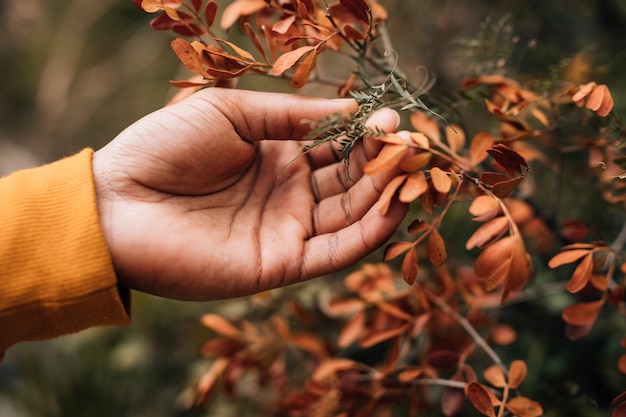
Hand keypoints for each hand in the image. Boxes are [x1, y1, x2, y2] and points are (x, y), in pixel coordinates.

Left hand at [92, 88, 405, 300]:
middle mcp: (288, 195)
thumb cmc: (166, 148)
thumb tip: (352, 110)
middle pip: (351, 182)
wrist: (117, 203)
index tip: (393, 119)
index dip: (367, 135)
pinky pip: (336, 252)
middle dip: (384, 163)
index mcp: (276, 157)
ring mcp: (287, 230)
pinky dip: (370, 233)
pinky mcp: (281, 264)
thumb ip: (293, 115)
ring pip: (352, 216)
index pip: (337, 148)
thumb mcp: (232, 113)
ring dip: (386, 194)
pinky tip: (396, 207)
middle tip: (414, 144)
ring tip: (414, 170)